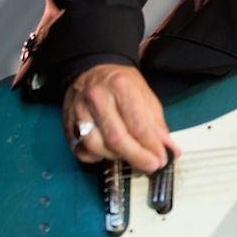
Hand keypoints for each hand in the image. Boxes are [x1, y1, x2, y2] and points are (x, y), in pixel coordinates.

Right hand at [62, 63, 178, 172]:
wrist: (92, 70)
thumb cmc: (121, 84)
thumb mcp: (145, 96)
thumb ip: (157, 124)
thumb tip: (169, 150)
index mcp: (120, 86)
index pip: (137, 124)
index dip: (151, 146)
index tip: (161, 158)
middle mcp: (97, 97)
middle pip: (116, 138)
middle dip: (136, 157)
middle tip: (151, 165)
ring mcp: (79, 111)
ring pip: (97, 147)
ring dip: (117, 157)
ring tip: (131, 155)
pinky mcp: (67, 124)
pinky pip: (82, 151)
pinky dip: (97, 157)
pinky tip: (109, 152)